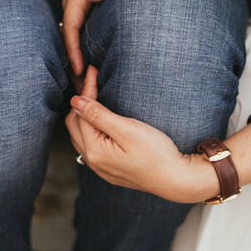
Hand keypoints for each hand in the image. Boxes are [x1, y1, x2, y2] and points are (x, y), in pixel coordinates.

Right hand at [61, 0, 137, 77]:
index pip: (71, 25)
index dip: (72, 49)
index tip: (78, 70)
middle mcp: (73, 1)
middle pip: (67, 35)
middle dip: (71, 60)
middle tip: (80, 85)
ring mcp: (77, 6)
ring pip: (72, 36)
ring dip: (75, 57)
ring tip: (83, 81)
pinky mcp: (84, 10)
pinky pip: (78, 32)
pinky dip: (81, 49)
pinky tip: (89, 64)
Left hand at [65, 67, 218, 202]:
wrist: (176, 179)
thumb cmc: (157, 154)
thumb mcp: (128, 129)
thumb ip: (99, 115)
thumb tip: (75, 101)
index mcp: (94, 151)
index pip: (81, 113)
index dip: (87, 90)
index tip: (93, 70)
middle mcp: (93, 161)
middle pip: (74, 125)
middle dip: (81, 102)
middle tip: (92, 80)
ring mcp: (100, 168)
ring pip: (80, 136)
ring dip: (83, 116)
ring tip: (94, 97)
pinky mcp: (109, 170)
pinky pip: (90, 146)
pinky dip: (90, 130)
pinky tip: (100, 121)